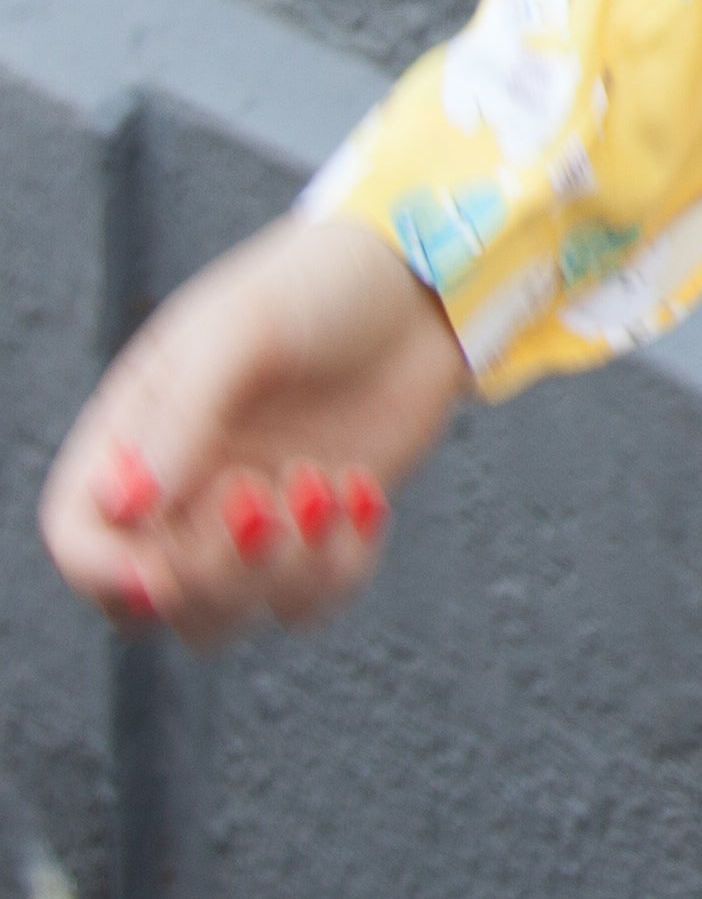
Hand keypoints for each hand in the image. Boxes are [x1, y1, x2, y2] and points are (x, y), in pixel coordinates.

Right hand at [37, 213, 469, 645]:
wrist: (424, 282)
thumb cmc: (320, 284)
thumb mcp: (245, 326)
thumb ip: (184, 413)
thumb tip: (124, 506)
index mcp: (139, 434)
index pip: (81, 532)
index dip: (102, 568)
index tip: (157, 569)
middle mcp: (184, 488)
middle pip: (150, 596)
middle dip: (207, 573)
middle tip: (264, 499)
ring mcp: (251, 516)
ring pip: (224, 616)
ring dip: (276, 576)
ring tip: (324, 481)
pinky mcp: (320, 530)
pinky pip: (307, 603)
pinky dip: (337, 573)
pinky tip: (364, 496)